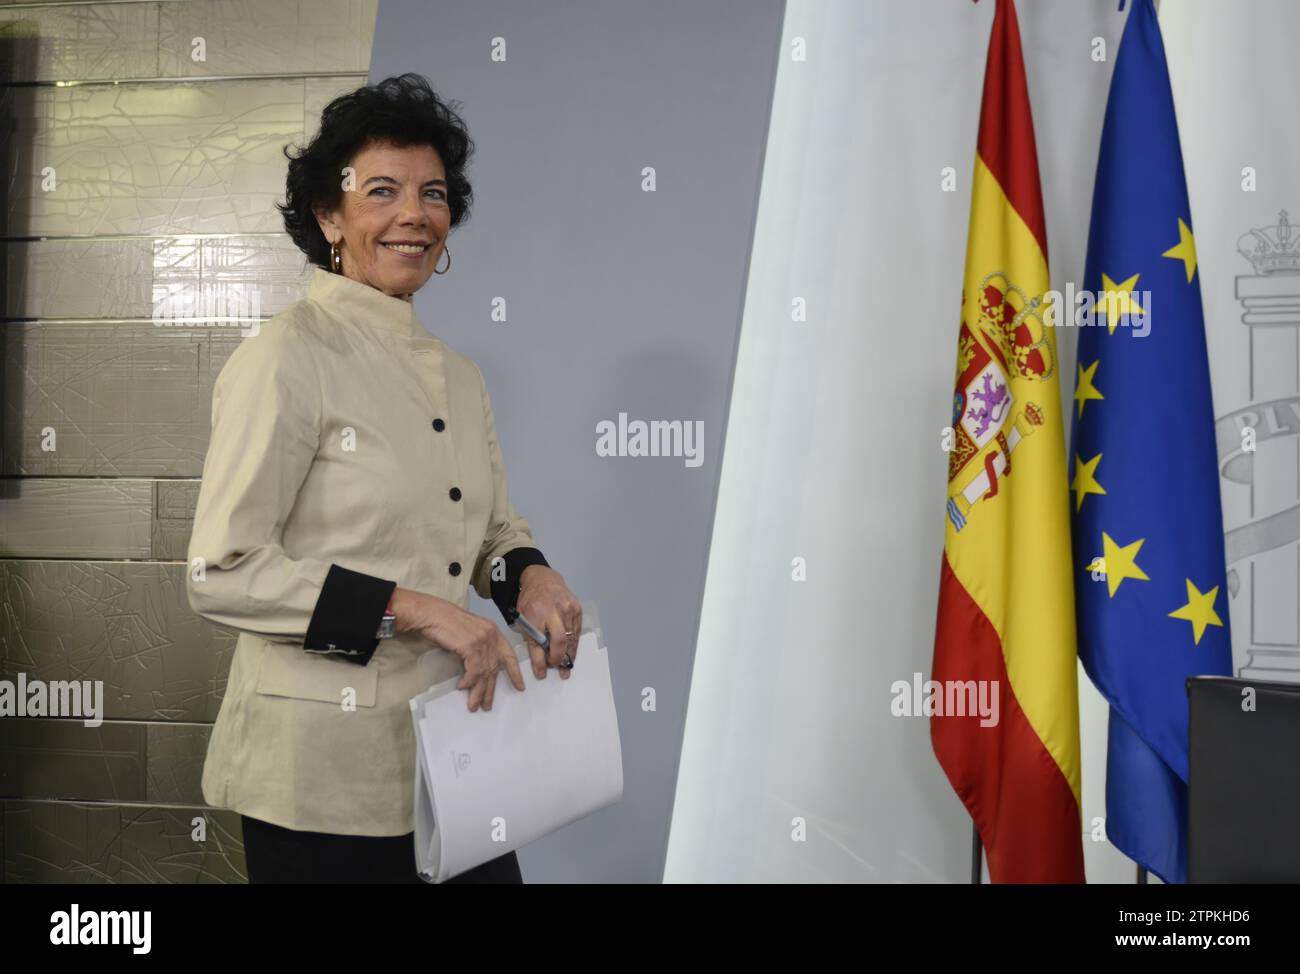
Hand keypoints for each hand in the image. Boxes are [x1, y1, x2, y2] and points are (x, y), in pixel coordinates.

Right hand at [391, 588, 523, 711]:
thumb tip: (479, 668)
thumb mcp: (470, 631)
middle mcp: (491, 635)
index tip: (520, 687)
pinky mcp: (471, 646)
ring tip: (473, 705)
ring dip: (478, 692)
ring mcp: (482, 641)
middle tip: (487, 705)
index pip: (510, 655)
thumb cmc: (445, 621)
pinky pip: (473, 671)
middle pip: (495, 668)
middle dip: (490, 689)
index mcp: (493, 631)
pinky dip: (468, 682)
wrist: (432, 613)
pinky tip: (461, 687)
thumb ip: (479, 645)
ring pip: (484, 673)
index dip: (515, 673)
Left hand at [515, 566, 581, 680]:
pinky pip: (577, 631)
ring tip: (566, 668)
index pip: (537, 643)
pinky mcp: (577, 609)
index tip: (541, 674)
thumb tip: (540, 662)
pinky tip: (571, 653)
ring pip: (571, 638)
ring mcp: (567, 609)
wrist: (542, 579)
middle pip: (559, 640)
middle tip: (557, 670)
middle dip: (558, 658)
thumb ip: (531, 638)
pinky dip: (574, 644)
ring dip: (569, 655)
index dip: (539, 662)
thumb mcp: (522, 618)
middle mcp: (553, 611)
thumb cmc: (530, 601)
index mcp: (534, 613)